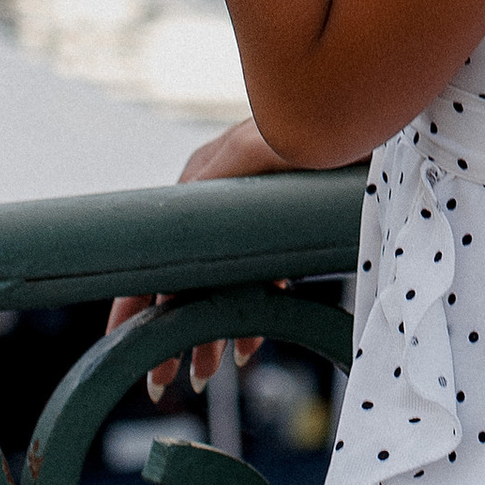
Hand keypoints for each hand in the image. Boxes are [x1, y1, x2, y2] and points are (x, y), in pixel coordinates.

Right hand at [107, 117, 298, 402]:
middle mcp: (214, 198)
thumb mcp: (268, 150)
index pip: (158, 258)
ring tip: (211, 373)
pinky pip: (250, 269)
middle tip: (162, 384)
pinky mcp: (275, 216)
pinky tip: (252, 339)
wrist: (365, 101)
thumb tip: (185, 226)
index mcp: (202, 185)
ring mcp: (244, 208)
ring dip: (212, 327)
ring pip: (217, 281)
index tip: (119, 345)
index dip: (135, 305)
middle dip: (174, 333)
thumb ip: (224, 185)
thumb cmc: (320, 121)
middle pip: (183, 277)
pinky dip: (249, 304)